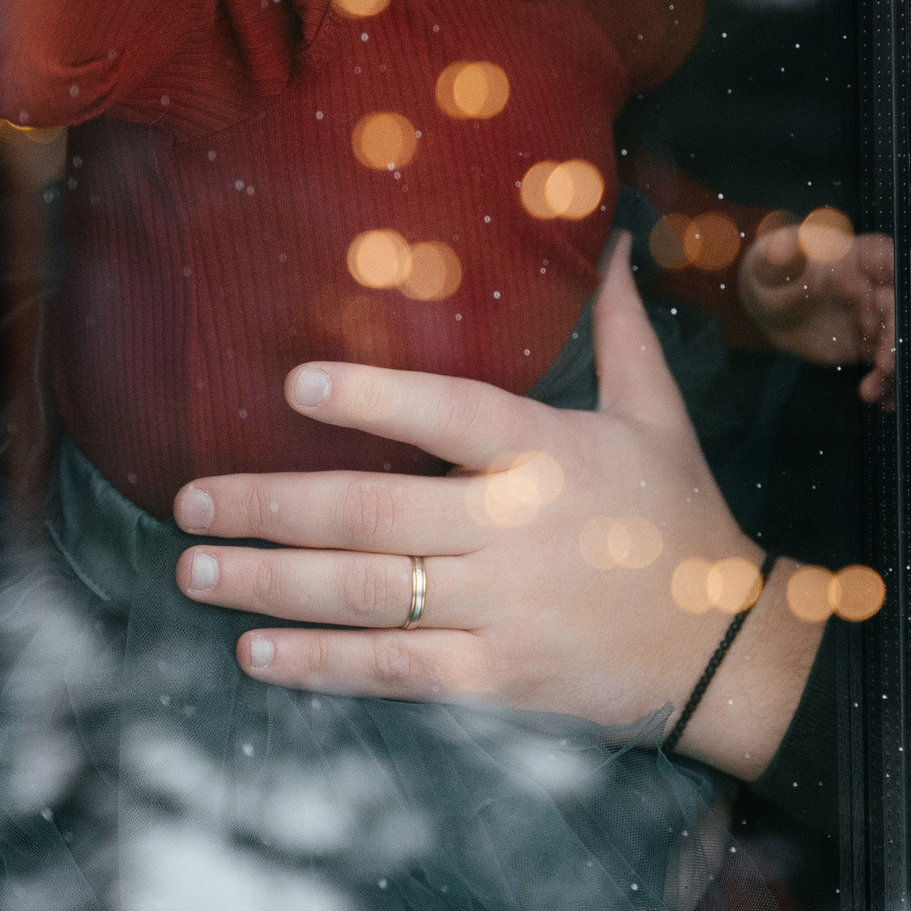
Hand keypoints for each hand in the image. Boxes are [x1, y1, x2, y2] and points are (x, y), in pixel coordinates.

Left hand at [167, 239, 821, 779]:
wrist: (720, 645)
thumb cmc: (679, 515)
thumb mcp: (658, 414)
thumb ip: (620, 327)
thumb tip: (613, 233)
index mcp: (550, 454)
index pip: (454, 416)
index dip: (377, 399)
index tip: (295, 384)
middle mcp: (519, 531)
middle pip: (377, 515)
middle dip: (271, 507)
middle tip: (189, 501)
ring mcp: (506, 610)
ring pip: (369, 595)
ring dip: (272, 584)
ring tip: (196, 569)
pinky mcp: (499, 677)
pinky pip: (393, 669)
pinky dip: (319, 663)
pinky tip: (254, 651)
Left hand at [739, 215, 897, 404]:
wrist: (770, 306)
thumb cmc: (773, 272)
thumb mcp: (771, 264)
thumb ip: (781, 257)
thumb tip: (785, 245)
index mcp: (859, 256)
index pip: (889, 260)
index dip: (899, 281)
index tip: (898, 304)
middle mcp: (876, 285)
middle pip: (898, 306)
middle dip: (896, 334)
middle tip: (885, 363)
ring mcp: (876, 317)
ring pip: (896, 338)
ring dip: (893, 364)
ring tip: (872, 388)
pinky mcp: (870, 345)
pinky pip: (886, 363)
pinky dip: (888, 383)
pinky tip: (882, 401)